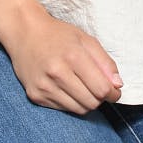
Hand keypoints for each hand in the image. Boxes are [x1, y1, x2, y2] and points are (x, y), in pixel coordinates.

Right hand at [0, 10, 123, 114]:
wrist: (25, 33)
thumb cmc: (59, 35)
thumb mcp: (87, 41)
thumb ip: (105, 63)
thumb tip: (118, 85)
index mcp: (73, 57)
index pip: (101, 89)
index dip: (113, 94)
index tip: (114, 91)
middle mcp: (56, 73)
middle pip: (91, 102)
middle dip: (101, 98)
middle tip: (99, 88)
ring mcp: (44, 86)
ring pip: (78, 109)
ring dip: (86, 102)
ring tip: (83, 87)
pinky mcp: (35, 95)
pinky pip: (63, 109)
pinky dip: (71, 102)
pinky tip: (67, 88)